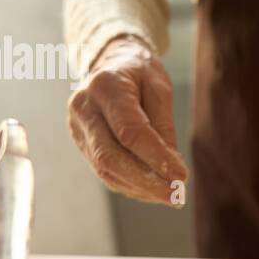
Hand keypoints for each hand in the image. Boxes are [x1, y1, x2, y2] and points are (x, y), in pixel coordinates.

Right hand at [67, 36, 187, 204]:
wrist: (110, 62)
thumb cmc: (139, 72)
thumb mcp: (159, 88)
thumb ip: (163, 125)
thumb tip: (171, 167)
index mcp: (104, 86)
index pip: (129, 131)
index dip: (156, 158)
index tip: (181, 176)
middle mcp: (83, 108)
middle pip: (110, 156)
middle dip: (145, 182)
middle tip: (176, 196)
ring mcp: (77, 127)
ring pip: (105, 169)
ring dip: (139, 188)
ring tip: (169, 195)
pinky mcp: (81, 143)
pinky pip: (104, 171)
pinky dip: (130, 185)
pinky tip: (152, 190)